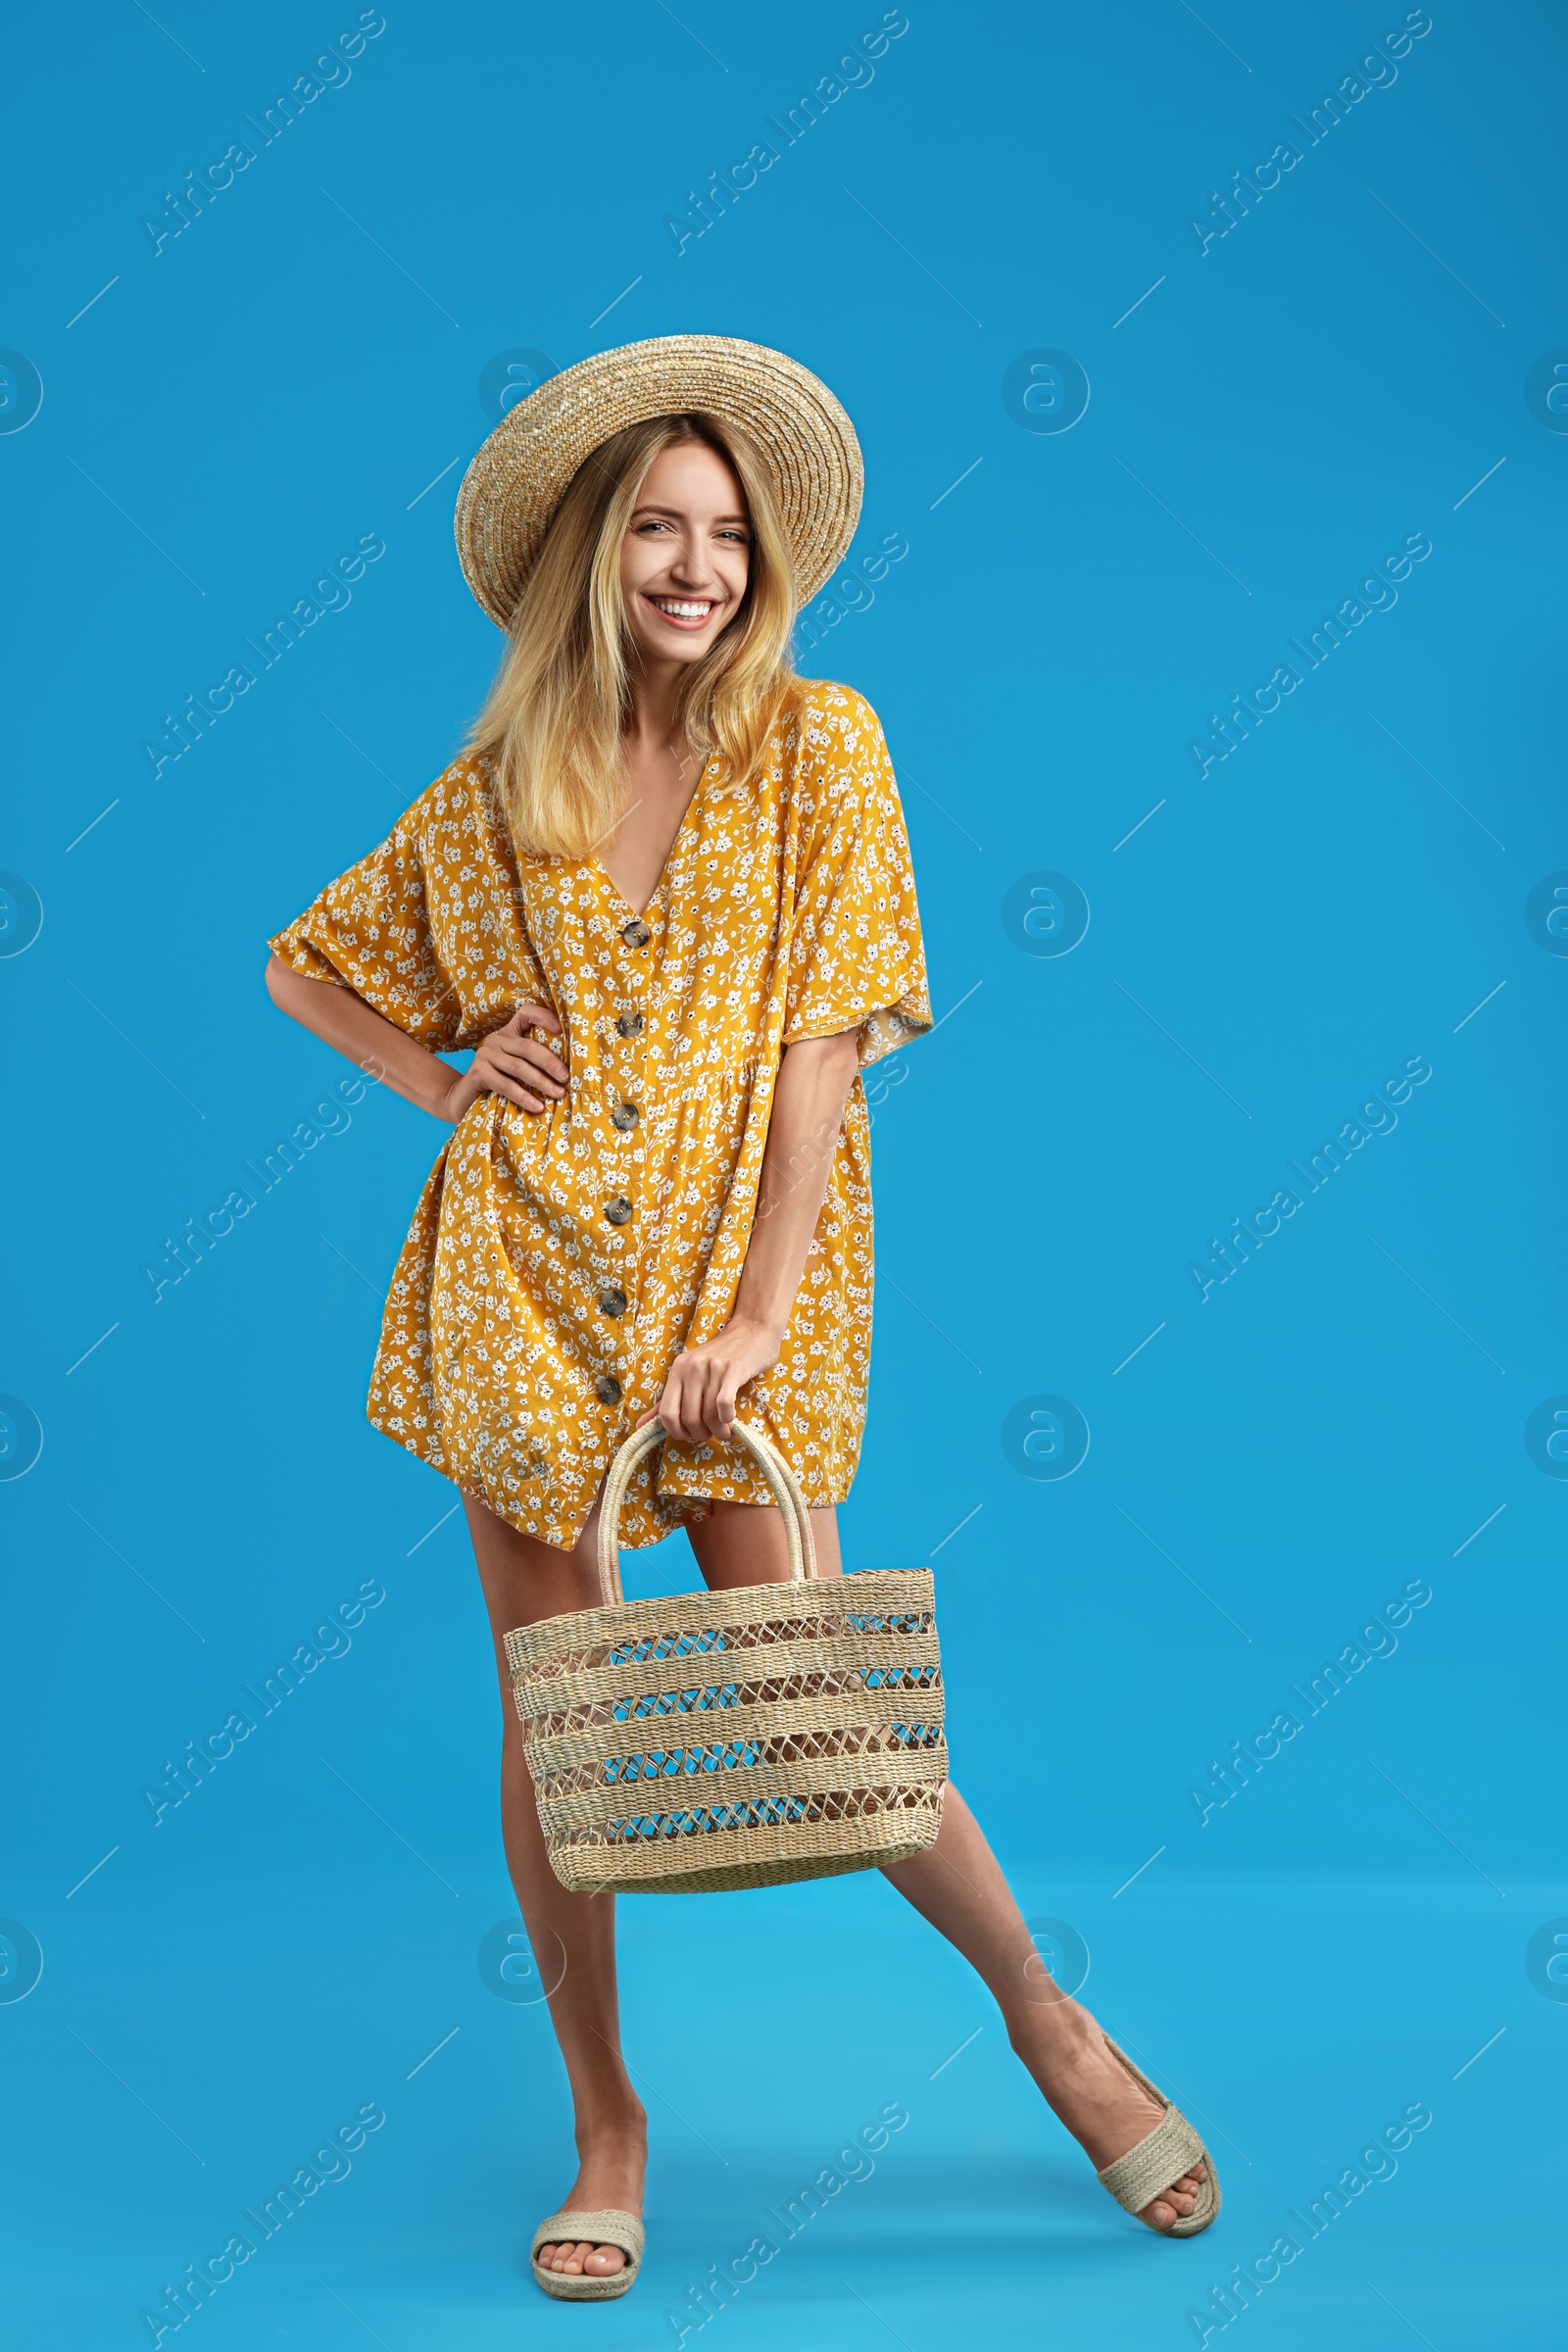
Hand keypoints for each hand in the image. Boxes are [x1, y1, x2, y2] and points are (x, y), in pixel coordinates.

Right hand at [437, 1002, 565, 1121]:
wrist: (463, 1100)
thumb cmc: (499, 1083)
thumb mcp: (517, 1068)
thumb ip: (534, 1063)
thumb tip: (568, 1072)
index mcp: (509, 1033)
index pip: (526, 1013)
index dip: (544, 1016)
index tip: (562, 1030)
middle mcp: (496, 1039)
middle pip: (528, 1046)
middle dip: (550, 1063)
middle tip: (566, 1078)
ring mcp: (485, 1054)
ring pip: (519, 1067)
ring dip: (542, 1082)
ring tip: (558, 1094)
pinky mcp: (478, 1072)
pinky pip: (506, 1085)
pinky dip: (524, 1097)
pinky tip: (537, 1107)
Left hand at [638, 1318, 782, 1443]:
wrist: (753, 1330)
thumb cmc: (722, 1356)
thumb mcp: (690, 1373)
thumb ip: (667, 1400)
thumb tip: (640, 1426)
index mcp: (677, 1369)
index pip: (667, 1412)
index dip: (676, 1432)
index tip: (689, 1436)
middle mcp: (692, 1367)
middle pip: (689, 1417)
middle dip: (700, 1434)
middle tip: (710, 1435)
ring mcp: (712, 1368)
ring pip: (709, 1415)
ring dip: (718, 1431)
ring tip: (725, 1432)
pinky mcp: (733, 1370)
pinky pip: (724, 1404)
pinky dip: (727, 1419)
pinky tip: (731, 1420)